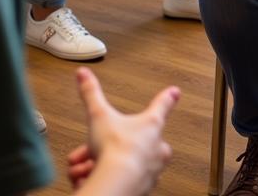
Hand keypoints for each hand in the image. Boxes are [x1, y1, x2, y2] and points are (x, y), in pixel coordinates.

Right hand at [67, 67, 178, 194]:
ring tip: (83, 170)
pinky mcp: (142, 189)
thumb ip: (91, 94)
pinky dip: (106, 180)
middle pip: (132, 141)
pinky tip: (88, 181)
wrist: (116, 185)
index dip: (167, 97)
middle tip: (88, 152)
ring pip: (125, 163)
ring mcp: (152, 171)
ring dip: (101, 165)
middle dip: (105, 146)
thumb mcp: (99, 116)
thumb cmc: (115, 150)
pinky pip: (124, 183)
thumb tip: (83, 74)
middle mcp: (156, 147)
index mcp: (151, 125)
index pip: (161, 106)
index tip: (175, 92)